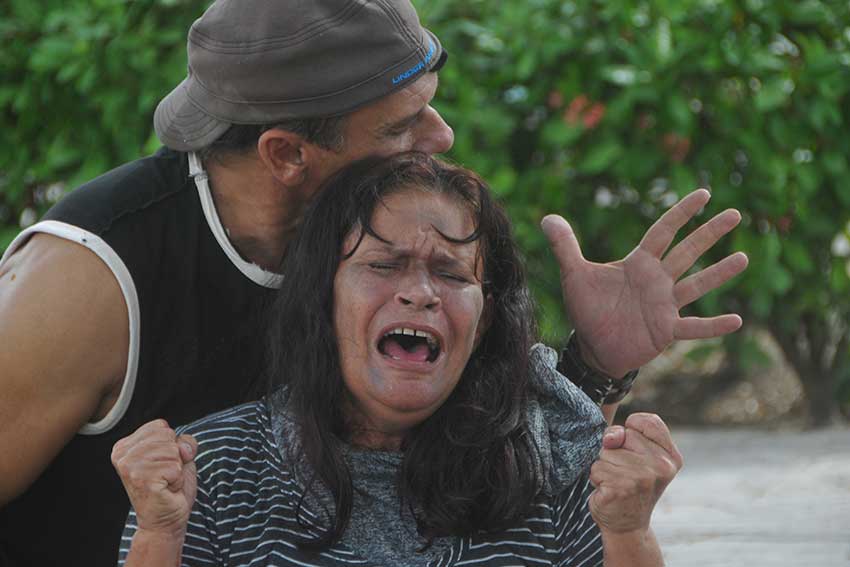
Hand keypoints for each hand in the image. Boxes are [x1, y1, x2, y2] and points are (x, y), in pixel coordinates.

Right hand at [111, 419, 197, 537]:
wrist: (165, 520)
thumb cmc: (170, 486)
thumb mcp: (180, 455)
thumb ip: (184, 441)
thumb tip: (182, 448)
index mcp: (124, 445)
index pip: (161, 426)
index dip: (171, 444)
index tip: (161, 463)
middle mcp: (122, 455)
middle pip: (167, 435)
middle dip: (175, 456)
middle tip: (164, 475)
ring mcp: (129, 468)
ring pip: (173, 450)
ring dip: (176, 468)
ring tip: (165, 482)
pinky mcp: (142, 480)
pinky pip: (175, 466)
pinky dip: (177, 479)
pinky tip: (166, 489)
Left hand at [542, 189, 747, 377]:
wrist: (593, 347)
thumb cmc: (587, 309)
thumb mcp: (574, 275)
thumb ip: (565, 247)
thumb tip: (548, 217)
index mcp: (638, 263)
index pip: (662, 232)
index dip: (681, 213)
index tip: (703, 194)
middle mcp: (657, 281)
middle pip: (687, 252)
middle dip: (709, 233)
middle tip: (736, 214)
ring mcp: (665, 305)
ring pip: (697, 285)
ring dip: (719, 273)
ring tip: (743, 258)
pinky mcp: (666, 330)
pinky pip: (694, 327)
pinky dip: (714, 325)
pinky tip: (738, 320)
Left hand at [588, 413, 682, 533]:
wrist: (628, 526)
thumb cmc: (630, 486)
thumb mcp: (635, 455)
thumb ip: (624, 435)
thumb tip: (610, 438)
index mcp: (670, 457)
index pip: (648, 421)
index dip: (633, 430)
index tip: (635, 451)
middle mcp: (661, 466)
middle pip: (622, 434)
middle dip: (616, 451)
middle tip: (625, 474)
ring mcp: (641, 478)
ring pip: (605, 452)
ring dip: (604, 467)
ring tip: (616, 483)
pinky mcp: (620, 489)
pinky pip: (595, 468)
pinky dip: (596, 479)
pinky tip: (608, 491)